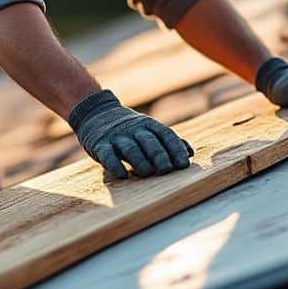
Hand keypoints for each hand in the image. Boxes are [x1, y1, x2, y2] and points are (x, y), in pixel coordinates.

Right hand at [68, 90, 193, 178]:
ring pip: (130, 148)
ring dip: (139, 161)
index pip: (166, 135)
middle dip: (159, 155)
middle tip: (167, 170)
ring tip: (147, 173)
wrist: (97, 113)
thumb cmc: (130, 129)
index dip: (175, 149)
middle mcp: (134, 129)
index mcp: (149, 125)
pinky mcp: (100, 144)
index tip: (184, 164)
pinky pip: (108, 154)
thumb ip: (169, 141)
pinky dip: (114, 164)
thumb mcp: (149, 130)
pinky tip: (122, 175)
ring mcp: (117, 136)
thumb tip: (190, 153)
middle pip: (149, 141)